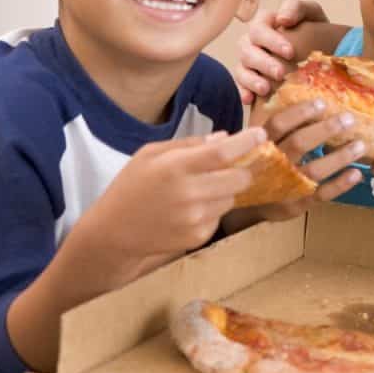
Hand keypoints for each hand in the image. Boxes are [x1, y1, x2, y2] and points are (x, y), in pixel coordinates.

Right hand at [79, 128, 265, 262]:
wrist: (112, 233)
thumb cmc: (130, 187)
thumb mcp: (150, 154)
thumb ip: (189, 144)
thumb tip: (225, 137)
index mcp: (176, 167)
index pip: (224, 153)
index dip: (248, 142)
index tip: (261, 135)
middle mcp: (189, 193)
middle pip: (240, 178)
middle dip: (242, 170)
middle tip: (232, 167)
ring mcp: (195, 218)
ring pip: (232, 198)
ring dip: (225, 191)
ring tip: (199, 191)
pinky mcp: (198, 237)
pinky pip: (220, 217)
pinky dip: (213, 210)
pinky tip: (190, 210)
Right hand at [234, 0, 327, 103]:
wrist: (323, 53)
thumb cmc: (316, 30)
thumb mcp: (312, 14)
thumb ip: (298, 8)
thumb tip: (283, 19)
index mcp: (266, 22)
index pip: (259, 27)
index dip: (271, 40)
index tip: (290, 52)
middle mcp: (253, 40)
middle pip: (247, 48)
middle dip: (263, 62)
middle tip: (280, 73)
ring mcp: (248, 60)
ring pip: (242, 67)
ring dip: (252, 78)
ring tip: (266, 89)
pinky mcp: (248, 78)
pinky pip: (240, 84)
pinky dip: (243, 91)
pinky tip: (250, 99)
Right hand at [251, 98, 368, 220]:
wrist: (242, 204)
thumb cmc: (256, 163)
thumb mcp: (254, 141)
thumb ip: (270, 119)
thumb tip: (291, 86)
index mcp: (261, 143)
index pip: (278, 124)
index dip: (299, 112)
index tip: (322, 102)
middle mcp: (273, 164)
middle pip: (299, 143)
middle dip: (326, 130)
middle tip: (349, 118)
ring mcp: (284, 185)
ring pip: (314, 170)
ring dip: (339, 157)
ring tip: (361, 145)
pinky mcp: (295, 204)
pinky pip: (320, 194)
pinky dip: (340, 184)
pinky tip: (357, 173)